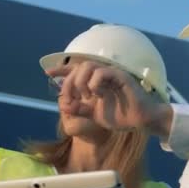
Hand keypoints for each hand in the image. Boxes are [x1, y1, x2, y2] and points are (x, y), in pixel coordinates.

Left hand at [46, 61, 172, 135]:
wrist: (141, 121)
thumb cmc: (122, 116)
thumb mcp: (94, 114)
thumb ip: (80, 109)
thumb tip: (63, 105)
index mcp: (96, 81)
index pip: (75, 70)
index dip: (61, 69)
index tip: (47, 72)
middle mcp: (103, 74)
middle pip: (78, 67)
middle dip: (70, 82)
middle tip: (71, 98)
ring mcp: (112, 73)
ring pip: (88, 66)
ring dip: (81, 82)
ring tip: (86, 97)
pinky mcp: (120, 76)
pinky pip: (101, 73)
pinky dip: (95, 84)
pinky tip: (99, 96)